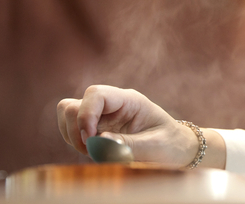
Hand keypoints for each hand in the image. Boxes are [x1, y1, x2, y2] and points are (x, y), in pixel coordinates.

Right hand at [57, 85, 211, 166]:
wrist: (177, 149)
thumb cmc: (171, 145)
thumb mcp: (156, 147)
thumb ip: (129, 144)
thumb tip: (99, 141)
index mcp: (129, 100)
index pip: (95, 94)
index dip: (86, 115)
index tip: (91, 139)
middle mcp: (112, 105)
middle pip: (73, 104)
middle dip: (76, 128)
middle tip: (92, 149)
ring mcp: (102, 116)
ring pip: (67, 114)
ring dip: (72, 136)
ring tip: (94, 151)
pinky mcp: (96, 128)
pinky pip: (71, 129)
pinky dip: (75, 142)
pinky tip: (94, 152)